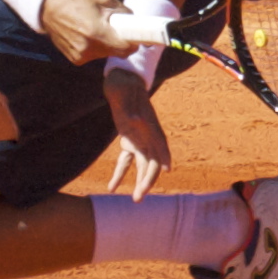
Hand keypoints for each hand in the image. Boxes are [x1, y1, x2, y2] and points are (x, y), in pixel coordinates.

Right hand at [39, 0, 128, 64]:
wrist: (48, 7)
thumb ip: (122, 10)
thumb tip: (134, 19)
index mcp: (96, 32)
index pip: (125, 48)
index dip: (133, 42)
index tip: (134, 36)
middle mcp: (88, 48)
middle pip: (117, 52)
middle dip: (121, 42)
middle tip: (116, 29)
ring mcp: (80, 55)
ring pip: (105, 54)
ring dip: (107, 44)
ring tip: (97, 28)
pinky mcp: (75, 59)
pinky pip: (94, 55)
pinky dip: (95, 47)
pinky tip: (87, 34)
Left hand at [103, 70, 172, 200]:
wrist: (121, 78)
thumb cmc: (124, 84)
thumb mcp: (125, 92)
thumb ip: (130, 106)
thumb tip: (135, 120)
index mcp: (150, 124)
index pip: (160, 144)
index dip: (163, 158)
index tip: (165, 171)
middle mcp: (148, 134)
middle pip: (153, 161)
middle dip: (149, 180)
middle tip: (140, 197)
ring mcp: (139, 138)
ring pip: (143, 165)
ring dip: (140, 182)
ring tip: (135, 200)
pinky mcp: (128, 140)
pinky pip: (126, 161)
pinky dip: (120, 174)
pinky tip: (112, 187)